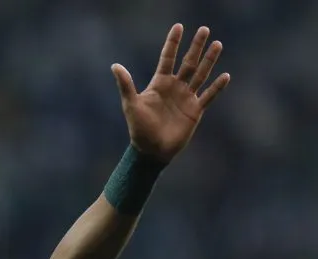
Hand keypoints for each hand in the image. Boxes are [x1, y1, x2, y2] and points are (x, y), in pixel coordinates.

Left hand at [112, 24, 230, 162]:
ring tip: (217, 44)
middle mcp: (174, 87)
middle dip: (196, 46)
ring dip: (209, 60)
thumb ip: (126, 85)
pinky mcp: (195, 110)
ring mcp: (186, 98)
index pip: (167, 58)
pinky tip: (225, 76)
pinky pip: (208, 96)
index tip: (179, 26)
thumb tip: (115, 66)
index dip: (173, 43)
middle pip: (188, 62)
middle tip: (204, 29)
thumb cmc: (139, 128)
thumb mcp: (131, 104)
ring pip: (200, 74)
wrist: (151, 150)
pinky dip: (217, 87)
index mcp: (159, 83)